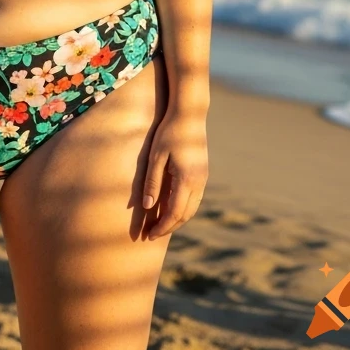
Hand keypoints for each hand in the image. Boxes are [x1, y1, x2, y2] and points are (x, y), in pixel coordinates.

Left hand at [128, 108, 208, 241]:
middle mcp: (198, 183)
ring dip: (177, 219)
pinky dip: (183, 208)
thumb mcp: (156, 156)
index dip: (162, 227)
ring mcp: (203, 178)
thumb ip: (152, 182)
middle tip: (152, 234)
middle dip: (169, 227)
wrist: (190, 114)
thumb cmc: (169, 132)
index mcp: (186, 180)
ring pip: (192, 208)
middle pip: (185, 215)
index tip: (149, 235)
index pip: (174, 213)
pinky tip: (171, 207)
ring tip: (160, 224)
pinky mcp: (203, 173)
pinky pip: (194, 198)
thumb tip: (147, 207)